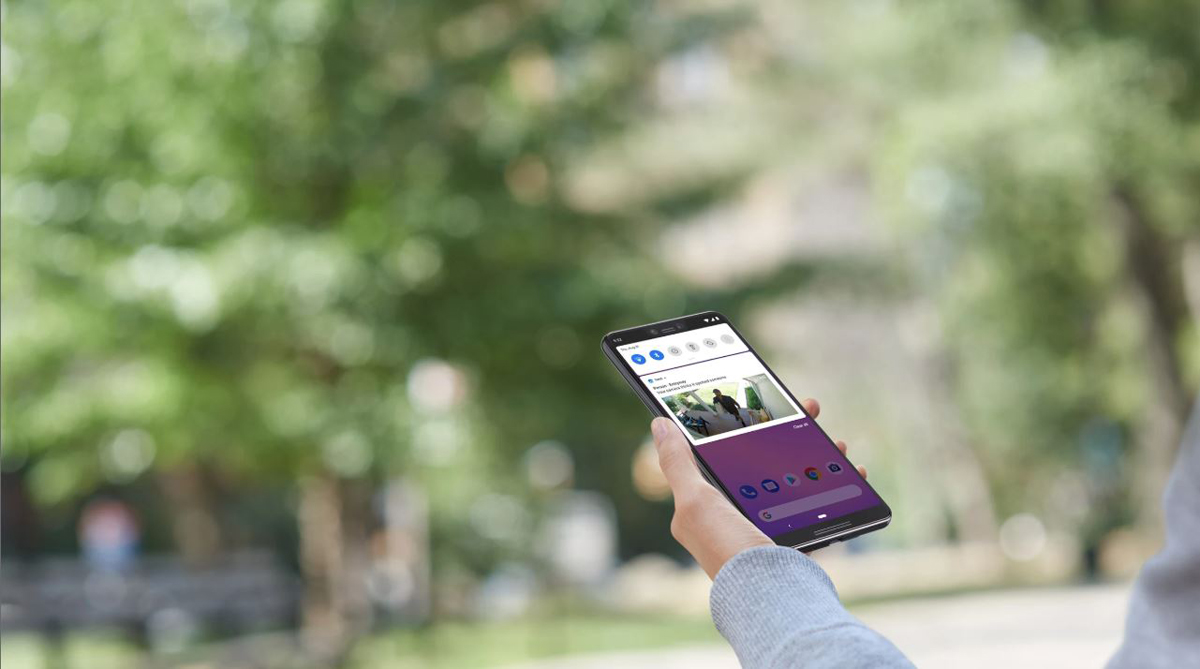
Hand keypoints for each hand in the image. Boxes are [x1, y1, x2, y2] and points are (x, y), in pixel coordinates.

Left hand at [651, 398, 866, 578]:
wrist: (774, 599)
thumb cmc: (731, 552)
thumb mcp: (696, 503)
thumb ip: (678, 464)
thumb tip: (658, 423)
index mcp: (706, 506)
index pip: (724, 451)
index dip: (744, 421)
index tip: (767, 400)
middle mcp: (734, 516)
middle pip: (764, 459)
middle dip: (790, 431)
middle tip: (812, 409)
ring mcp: (767, 526)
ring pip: (796, 476)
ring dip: (819, 452)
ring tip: (837, 439)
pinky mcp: (796, 539)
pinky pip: (819, 502)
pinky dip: (838, 483)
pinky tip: (852, 469)